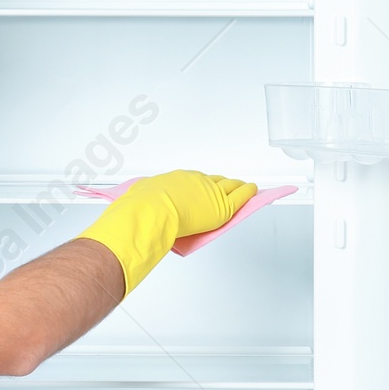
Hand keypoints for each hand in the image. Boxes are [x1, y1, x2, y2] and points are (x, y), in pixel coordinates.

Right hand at [133, 170, 257, 240]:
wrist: (152, 210)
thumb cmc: (143, 204)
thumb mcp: (140, 194)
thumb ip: (143, 196)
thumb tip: (135, 198)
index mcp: (177, 179)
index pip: (194, 181)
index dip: (201, 186)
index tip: (201, 190)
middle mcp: (196, 182)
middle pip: (214, 181)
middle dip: (220, 184)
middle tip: (225, 187)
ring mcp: (211, 193)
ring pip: (229, 187)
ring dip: (237, 187)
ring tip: (243, 188)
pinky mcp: (222, 206)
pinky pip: (240, 197)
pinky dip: (248, 193)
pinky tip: (253, 191)